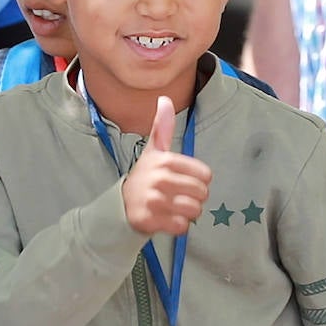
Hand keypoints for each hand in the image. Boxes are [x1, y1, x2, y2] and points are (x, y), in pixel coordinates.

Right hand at [121, 96, 211, 234]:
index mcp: (165, 161)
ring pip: (194, 211)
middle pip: (202, 194)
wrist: (120, 205)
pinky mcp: (151, 220)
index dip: (198, 180)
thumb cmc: (144, 177)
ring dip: (187, 213)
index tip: (182, 181)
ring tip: (172, 208)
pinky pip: (182, 226)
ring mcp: (155, 201)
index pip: (206, 175)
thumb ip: (162, 127)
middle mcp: (160, 179)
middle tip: (177, 196)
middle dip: (194, 198)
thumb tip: (164, 99)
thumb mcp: (153, 151)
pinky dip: (177, 226)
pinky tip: (166, 218)